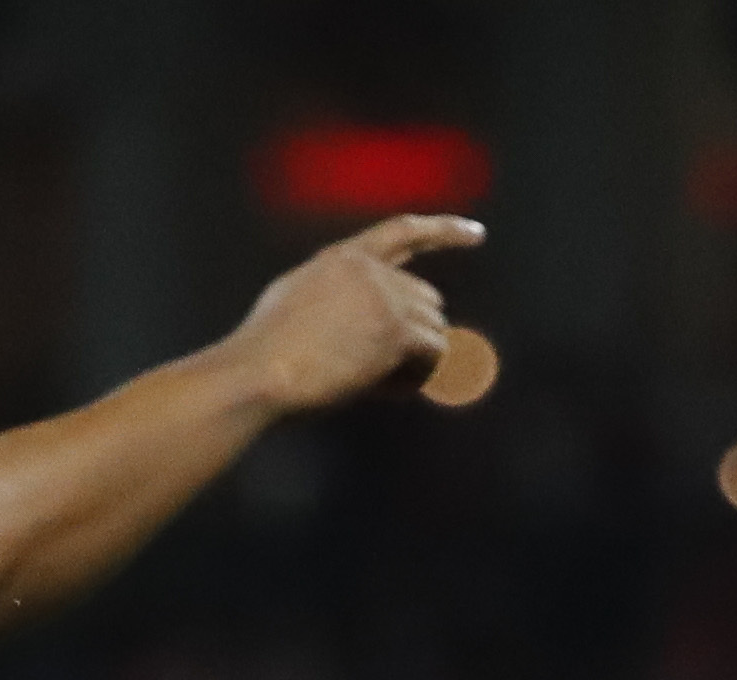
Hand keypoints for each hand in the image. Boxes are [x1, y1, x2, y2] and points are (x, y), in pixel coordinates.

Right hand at [223, 216, 481, 414]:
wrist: (259, 372)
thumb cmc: (266, 355)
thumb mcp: (296, 305)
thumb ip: (335, 298)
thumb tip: (371, 325)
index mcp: (342, 257)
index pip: (403, 231)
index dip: (444, 231)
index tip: (477, 233)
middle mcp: (368, 269)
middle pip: (427, 300)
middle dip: (414, 337)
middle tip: (381, 374)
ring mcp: (385, 297)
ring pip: (434, 331)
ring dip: (413, 363)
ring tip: (372, 383)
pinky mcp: (396, 331)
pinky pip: (434, 357)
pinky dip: (415, 380)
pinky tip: (382, 390)